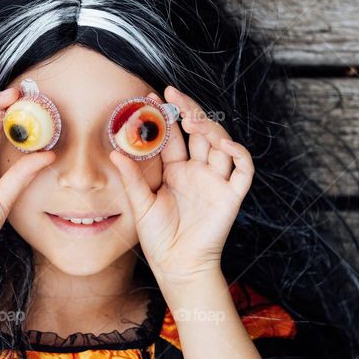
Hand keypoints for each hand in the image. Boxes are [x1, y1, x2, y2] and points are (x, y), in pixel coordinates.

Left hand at [109, 86, 253, 287]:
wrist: (177, 265)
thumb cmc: (158, 237)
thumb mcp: (140, 204)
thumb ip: (132, 178)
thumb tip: (115, 152)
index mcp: (176, 171)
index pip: (174, 136)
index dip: (166, 116)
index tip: (152, 96)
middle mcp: (198, 171)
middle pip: (199, 132)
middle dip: (188, 110)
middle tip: (173, 93)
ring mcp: (216, 181)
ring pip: (221, 143)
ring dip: (210, 127)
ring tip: (191, 118)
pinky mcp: (231, 195)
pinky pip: (243, 170)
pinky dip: (239, 154)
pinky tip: (224, 144)